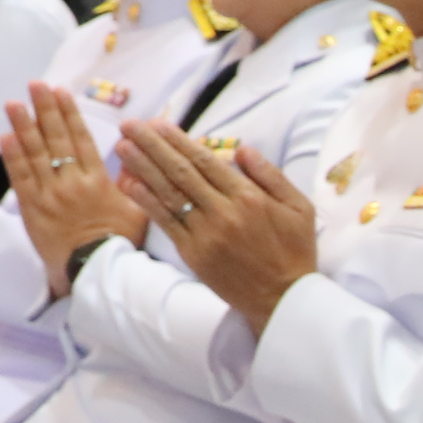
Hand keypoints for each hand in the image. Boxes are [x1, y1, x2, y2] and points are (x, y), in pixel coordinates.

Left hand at [4, 87, 147, 292]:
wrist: (96, 272)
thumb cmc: (120, 244)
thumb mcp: (138, 212)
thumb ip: (133, 185)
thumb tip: (133, 161)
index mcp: (98, 181)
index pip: (81, 139)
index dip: (69, 113)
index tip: (60, 92)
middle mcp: (72, 183)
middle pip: (56, 139)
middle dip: (44, 109)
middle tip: (34, 86)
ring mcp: (50, 196)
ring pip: (35, 154)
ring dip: (23, 126)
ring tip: (13, 103)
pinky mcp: (32, 211)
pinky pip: (20, 179)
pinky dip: (12, 157)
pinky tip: (6, 137)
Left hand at [119, 120, 321, 331]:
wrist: (284, 299)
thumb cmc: (295, 251)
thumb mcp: (299, 207)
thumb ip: (271, 175)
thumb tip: (242, 150)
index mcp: (249, 197)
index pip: (206, 160)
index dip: (179, 140)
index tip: (158, 124)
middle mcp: (224, 212)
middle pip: (181, 171)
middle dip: (152, 145)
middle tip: (130, 126)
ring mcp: (206, 233)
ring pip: (169, 193)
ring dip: (142, 168)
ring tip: (122, 146)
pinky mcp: (194, 254)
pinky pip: (166, 222)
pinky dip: (146, 202)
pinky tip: (129, 184)